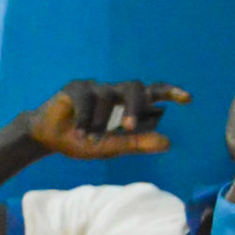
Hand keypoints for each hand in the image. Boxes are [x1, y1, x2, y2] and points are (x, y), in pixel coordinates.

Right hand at [24, 79, 188, 159]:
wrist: (46, 138)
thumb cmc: (81, 141)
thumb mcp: (110, 147)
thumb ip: (136, 143)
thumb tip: (169, 142)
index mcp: (127, 104)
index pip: (154, 91)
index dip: (171, 92)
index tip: (188, 99)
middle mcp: (114, 91)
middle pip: (135, 86)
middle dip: (135, 106)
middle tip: (129, 127)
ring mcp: (96, 87)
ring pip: (108, 96)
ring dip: (100, 121)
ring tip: (90, 138)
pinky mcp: (76, 87)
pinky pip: (87, 98)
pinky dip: (85, 118)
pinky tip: (80, 132)